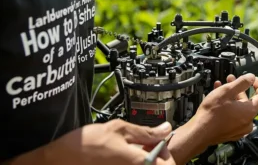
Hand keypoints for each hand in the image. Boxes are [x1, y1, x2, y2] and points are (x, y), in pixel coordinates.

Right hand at [9, 119, 175, 164]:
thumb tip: (165, 128)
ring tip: (130, 149)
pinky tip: (119, 157)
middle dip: (154, 155)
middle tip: (144, 143)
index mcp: (139, 163)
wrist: (57, 160)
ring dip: (142, 160)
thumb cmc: (86, 145)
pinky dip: (130, 163)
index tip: (158, 142)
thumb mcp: (119, 129)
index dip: (166, 152)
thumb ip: (146, 132)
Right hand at [191, 73, 257, 144]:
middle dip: (239, 88)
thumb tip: (251, 77)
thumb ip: (241, 82)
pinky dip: (228, 106)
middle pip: (248, 101)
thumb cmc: (212, 113)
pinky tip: (218, 99)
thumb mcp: (227, 91)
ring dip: (232, 96)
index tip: (252, 79)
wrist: (200, 131)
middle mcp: (248, 122)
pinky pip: (234, 116)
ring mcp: (240, 128)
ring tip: (222, 87)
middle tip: (231, 79)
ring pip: (239, 108)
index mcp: (249, 111)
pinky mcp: (231, 132)